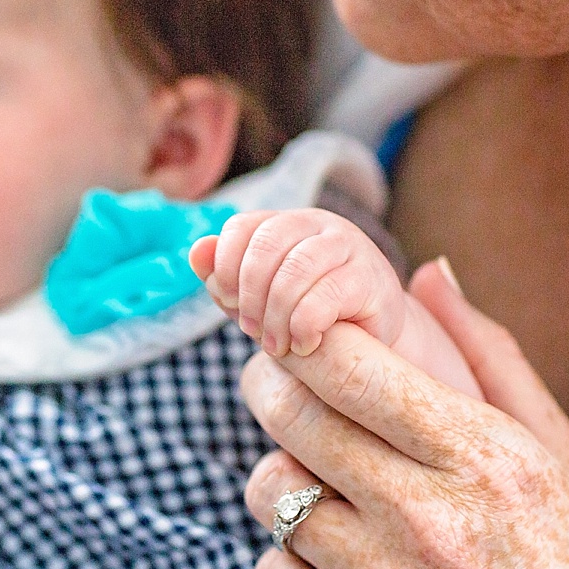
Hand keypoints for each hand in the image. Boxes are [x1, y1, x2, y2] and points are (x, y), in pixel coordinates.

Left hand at [191, 209, 406, 357]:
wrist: (372, 342)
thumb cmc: (308, 316)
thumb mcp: (258, 298)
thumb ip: (225, 277)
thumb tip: (196, 252)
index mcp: (286, 223)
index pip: (242, 226)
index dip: (225, 265)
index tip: (226, 301)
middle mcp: (319, 224)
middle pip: (265, 246)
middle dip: (249, 295)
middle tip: (250, 331)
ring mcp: (349, 247)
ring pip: (293, 271)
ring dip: (275, 316)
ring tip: (277, 346)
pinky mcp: (371, 279)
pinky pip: (323, 298)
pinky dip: (303, 327)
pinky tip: (305, 344)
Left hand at [241, 261, 568, 568]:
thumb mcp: (554, 450)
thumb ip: (489, 353)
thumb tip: (427, 271)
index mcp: (479, 456)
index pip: (345, 365)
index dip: (293, 335)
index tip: (285, 330)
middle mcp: (427, 518)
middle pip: (290, 417)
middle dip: (266, 387)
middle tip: (273, 385)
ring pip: (270, 492)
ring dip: (280, 479)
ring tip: (318, 486)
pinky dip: (288, 562)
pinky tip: (331, 564)